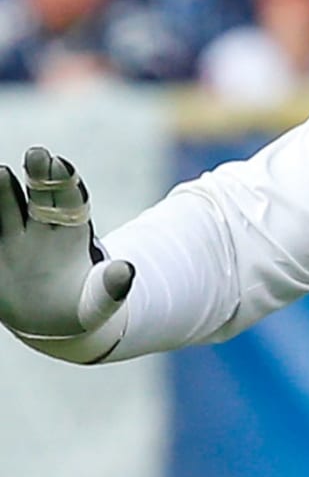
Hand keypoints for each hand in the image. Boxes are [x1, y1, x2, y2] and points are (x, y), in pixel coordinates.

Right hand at [0, 147, 133, 362]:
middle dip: (39, 174)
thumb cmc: (84, 307)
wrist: (53, 324)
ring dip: (2, 191)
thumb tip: (128, 270)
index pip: (71, 204)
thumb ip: (112, 287)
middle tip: (37, 153)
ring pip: (6, 208)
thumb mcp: (100, 301)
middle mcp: (42, 231)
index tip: (62, 165)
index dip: (67, 184)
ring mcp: (14, 241)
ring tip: (0, 173)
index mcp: (73, 237)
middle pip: (40, 197)